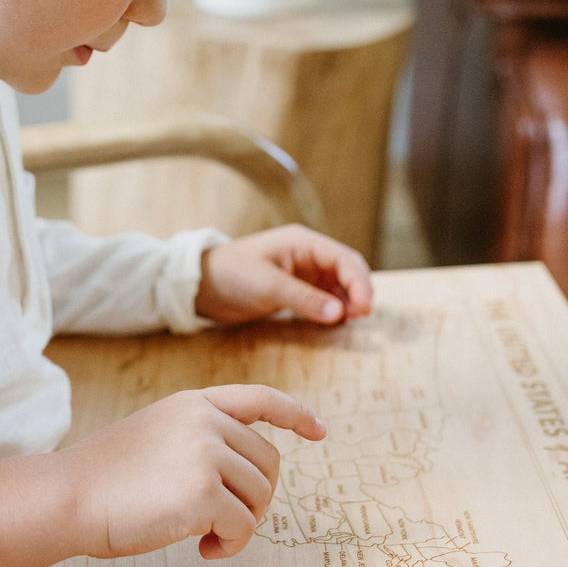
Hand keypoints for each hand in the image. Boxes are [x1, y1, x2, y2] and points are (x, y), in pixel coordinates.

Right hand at [62, 384, 324, 560]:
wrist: (68, 496)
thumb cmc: (105, 478)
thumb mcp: (156, 434)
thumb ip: (199, 438)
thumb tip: (247, 472)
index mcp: (193, 403)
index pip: (260, 398)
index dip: (295, 414)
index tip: (318, 431)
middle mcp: (205, 421)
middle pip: (268, 463)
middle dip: (255, 498)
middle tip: (222, 522)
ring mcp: (205, 454)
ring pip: (260, 497)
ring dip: (239, 525)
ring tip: (204, 535)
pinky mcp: (203, 493)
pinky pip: (243, 527)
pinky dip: (229, 545)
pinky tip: (201, 549)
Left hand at [195, 224, 372, 325]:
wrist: (203, 286)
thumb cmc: (232, 275)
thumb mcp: (268, 286)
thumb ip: (305, 299)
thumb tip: (341, 314)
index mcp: (303, 242)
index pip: (343, 259)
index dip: (359, 282)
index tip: (365, 307)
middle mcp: (308, 255)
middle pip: (347, 270)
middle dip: (358, 291)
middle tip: (362, 317)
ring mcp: (304, 273)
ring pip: (339, 286)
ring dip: (348, 302)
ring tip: (351, 322)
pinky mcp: (297, 290)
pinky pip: (325, 299)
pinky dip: (334, 310)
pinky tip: (336, 323)